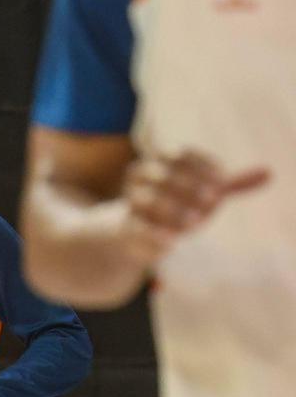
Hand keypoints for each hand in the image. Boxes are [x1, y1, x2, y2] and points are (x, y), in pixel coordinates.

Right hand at [122, 150, 268, 263]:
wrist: (137, 232)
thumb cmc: (175, 206)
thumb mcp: (202, 192)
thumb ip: (231, 184)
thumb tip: (269, 173)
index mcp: (159, 162)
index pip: (179, 156)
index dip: (202, 165)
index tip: (222, 179)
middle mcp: (140, 179)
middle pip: (160, 174)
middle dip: (188, 185)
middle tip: (215, 198)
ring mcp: (131, 203)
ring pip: (145, 199)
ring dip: (172, 209)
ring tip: (196, 221)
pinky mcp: (126, 229)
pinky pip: (135, 228)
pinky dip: (153, 234)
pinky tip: (173, 240)